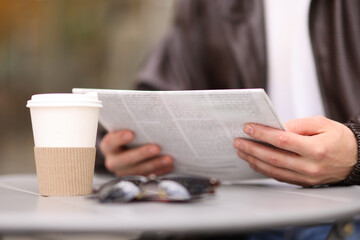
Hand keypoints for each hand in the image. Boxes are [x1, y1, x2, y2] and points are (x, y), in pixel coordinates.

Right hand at [100, 130, 173, 176]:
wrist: (132, 147)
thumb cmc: (132, 133)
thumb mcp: (128, 128)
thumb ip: (133, 124)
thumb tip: (150, 113)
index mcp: (109, 146)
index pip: (110, 143)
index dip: (119, 139)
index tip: (131, 133)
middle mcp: (114, 161)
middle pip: (125, 160)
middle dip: (142, 154)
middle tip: (157, 148)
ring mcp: (125, 172)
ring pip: (139, 171)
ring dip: (155, 164)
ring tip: (169, 158)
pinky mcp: (137, 179)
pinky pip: (149, 177)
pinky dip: (161, 170)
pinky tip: (170, 165)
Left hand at [233, 116, 357, 186]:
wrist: (356, 159)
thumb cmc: (339, 139)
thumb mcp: (322, 123)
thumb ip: (298, 125)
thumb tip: (276, 127)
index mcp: (316, 149)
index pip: (282, 141)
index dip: (262, 134)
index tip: (248, 128)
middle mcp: (310, 166)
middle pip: (274, 157)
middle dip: (252, 148)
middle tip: (238, 141)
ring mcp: (307, 177)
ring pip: (274, 170)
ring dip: (254, 160)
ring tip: (242, 151)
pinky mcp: (304, 183)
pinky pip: (280, 177)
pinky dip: (265, 169)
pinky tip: (254, 162)